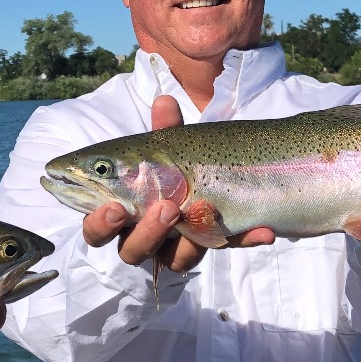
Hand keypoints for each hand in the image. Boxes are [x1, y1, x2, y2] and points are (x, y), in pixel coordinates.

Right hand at [81, 96, 274, 273]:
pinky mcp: (215, 245)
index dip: (99, 223)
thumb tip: (165, 101)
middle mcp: (145, 234)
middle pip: (132, 251)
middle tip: (166, 208)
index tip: (113, 207)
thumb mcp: (173, 144)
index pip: (97, 228)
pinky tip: (263, 231)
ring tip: (204, 209)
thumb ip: (165, 129)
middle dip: (146, 233)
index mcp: (122, 211)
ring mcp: (181, 244)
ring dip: (188, 239)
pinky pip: (225, 248)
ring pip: (175, 259)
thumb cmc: (180, 161)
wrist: (230, 172)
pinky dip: (244, 239)